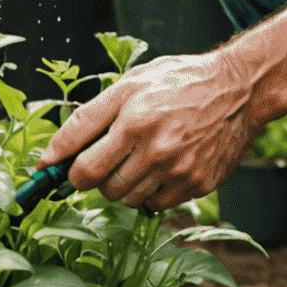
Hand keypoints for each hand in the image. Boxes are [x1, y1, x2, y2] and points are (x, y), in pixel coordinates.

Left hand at [38, 46, 257, 212]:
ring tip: (136, 157)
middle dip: (93, 175)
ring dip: (121, 184)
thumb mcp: (130, 82)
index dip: (62, 170)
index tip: (50, 171)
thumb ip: (89, 116)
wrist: (237, 90)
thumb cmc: (178, 82)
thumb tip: (54, 152)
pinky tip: (160, 167)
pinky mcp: (197, 185)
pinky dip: (149, 192)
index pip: (83, 163)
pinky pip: (155, 205)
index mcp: (133, 118)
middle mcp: (154, 147)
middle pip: (101, 185)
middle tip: (103, 156)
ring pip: (126, 199)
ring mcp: (177, 170)